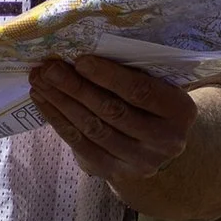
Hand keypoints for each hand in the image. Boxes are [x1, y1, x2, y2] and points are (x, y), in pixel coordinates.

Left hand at [28, 54, 198, 181]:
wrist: (159, 144)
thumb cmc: (154, 101)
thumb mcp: (159, 84)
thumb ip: (136, 71)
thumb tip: (86, 48)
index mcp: (180, 111)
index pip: (141, 91)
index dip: (109, 76)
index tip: (80, 60)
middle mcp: (164, 141)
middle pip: (113, 112)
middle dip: (76, 88)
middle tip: (49, 68)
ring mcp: (139, 161)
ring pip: (93, 129)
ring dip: (61, 102)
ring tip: (40, 81)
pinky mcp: (114, 172)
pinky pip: (80, 144)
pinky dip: (58, 120)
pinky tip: (43, 101)